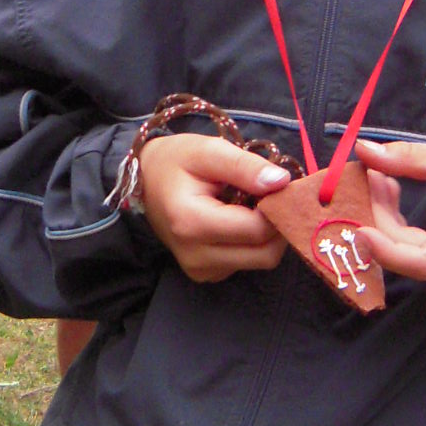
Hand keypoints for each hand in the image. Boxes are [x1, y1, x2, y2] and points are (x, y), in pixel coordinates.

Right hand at [138, 135, 291, 283]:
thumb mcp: (208, 151)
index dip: (277, 207)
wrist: (144, 181)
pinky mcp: (206, 274)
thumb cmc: (175, 161)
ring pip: (260, 261)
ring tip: (252, 204)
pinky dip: (252, 242)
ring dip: (267, 234)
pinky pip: (246, 263)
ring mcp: (200, 270)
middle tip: (272, 196)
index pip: (257, 229)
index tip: (278, 185)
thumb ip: (245, 166)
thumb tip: (281, 182)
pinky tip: (239, 219)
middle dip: (278, 225)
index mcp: (192, 223)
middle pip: (265, 254)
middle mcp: (195, 256)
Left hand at [353, 138, 425, 290]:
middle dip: (380, 215)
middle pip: (407, 254)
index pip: (420, 262)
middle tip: (371, 173)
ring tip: (382, 178)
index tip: (358, 225)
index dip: (384, 250)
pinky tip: (393, 194)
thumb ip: (410, 158)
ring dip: (387, 218)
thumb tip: (363, 149)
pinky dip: (399, 225)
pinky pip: (417, 252)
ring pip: (408, 254)